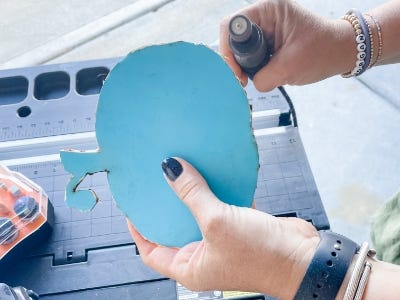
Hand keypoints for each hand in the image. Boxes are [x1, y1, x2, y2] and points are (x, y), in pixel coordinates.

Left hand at [128, 157, 318, 298]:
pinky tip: (213, 171)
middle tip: (156, 181)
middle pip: (174, 227)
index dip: (139, 230)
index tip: (134, 206)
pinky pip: (221, 203)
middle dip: (166, 206)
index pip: (152, 251)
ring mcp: (222, 239)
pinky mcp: (239, 225)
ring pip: (199, 212)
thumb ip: (192, 194)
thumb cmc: (262, 256)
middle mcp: (204, 254)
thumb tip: (171, 170)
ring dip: (193, 193)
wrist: (304, 258)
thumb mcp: (217, 222)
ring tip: (182, 171)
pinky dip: (217, 188)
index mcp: (191, 266)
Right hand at [219, 0, 354, 90]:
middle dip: (236, 61)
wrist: (342, 52)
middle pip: (234, 38)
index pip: (233, 26)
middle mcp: (265, 16)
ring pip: (242, 48)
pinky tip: (262, 75)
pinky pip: (252, 54)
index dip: (228, 50)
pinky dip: (254, 67)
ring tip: (254, 79)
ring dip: (245, 65)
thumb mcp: (290, 67)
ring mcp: (267, 28)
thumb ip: (263, 78)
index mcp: (269, 10)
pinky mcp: (270, 40)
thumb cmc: (323, 51)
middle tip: (243, 80)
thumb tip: (250, 84)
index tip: (236, 71)